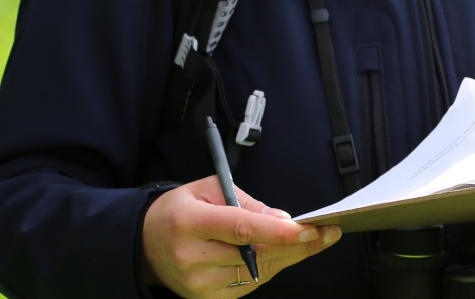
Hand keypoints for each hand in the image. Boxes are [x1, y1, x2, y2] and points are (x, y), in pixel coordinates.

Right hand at [142, 177, 340, 297]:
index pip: (240, 229)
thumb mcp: (210, 190)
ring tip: (315, 240)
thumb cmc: (182, 210)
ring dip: (290, 256)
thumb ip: (247, 204)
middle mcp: (192, 258)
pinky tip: (287, 253)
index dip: (277, 231)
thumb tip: (282, 220)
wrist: (146, 243)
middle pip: (254, 255)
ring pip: (257, 272)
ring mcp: (198, 285)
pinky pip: (249, 285)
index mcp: (191, 223)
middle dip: (296, 244)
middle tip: (327, 232)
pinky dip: (272, 268)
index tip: (307, 227)